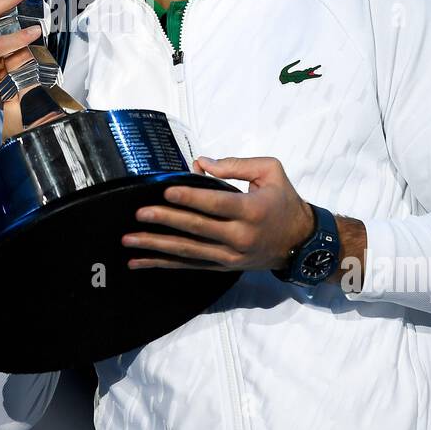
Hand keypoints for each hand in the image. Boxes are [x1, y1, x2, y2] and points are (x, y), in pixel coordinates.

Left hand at [121, 155, 314, 271]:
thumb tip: (200, 163)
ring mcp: (230, 256)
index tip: (166, 192)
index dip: (190, 198)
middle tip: (140, 214)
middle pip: (197, 229)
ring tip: (129, 240)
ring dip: (156, 246)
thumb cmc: (284, 201)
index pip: (216, 204)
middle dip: (166, 221)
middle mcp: (240, 237)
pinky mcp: (223, 266)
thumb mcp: (270, 172)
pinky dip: (163, 264)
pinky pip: (189, 265)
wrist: (301, 243)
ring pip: (188, 251)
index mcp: (252, 210)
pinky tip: (140, 262)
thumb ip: (236, 164)